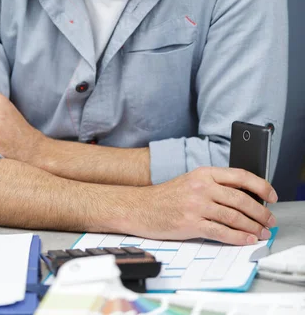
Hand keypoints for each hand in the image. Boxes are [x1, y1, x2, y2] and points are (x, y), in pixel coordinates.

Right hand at [132, 166, 277, 244]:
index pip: (240, 176)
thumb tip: (245, 197)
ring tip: (262, 232)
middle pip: (241, 198)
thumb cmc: (167, 196)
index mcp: (204, 173)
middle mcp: (201, 186)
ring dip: (253, 227)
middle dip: (261, 212)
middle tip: (270, 220)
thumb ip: (215, 185)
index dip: (261, 186)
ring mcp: (196, 205)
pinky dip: (238, 237)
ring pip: (234, 216)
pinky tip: (246, 239)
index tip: (272, 196)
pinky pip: (221, 232)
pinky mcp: (190, 223)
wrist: (140, 207)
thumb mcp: (192, 181)